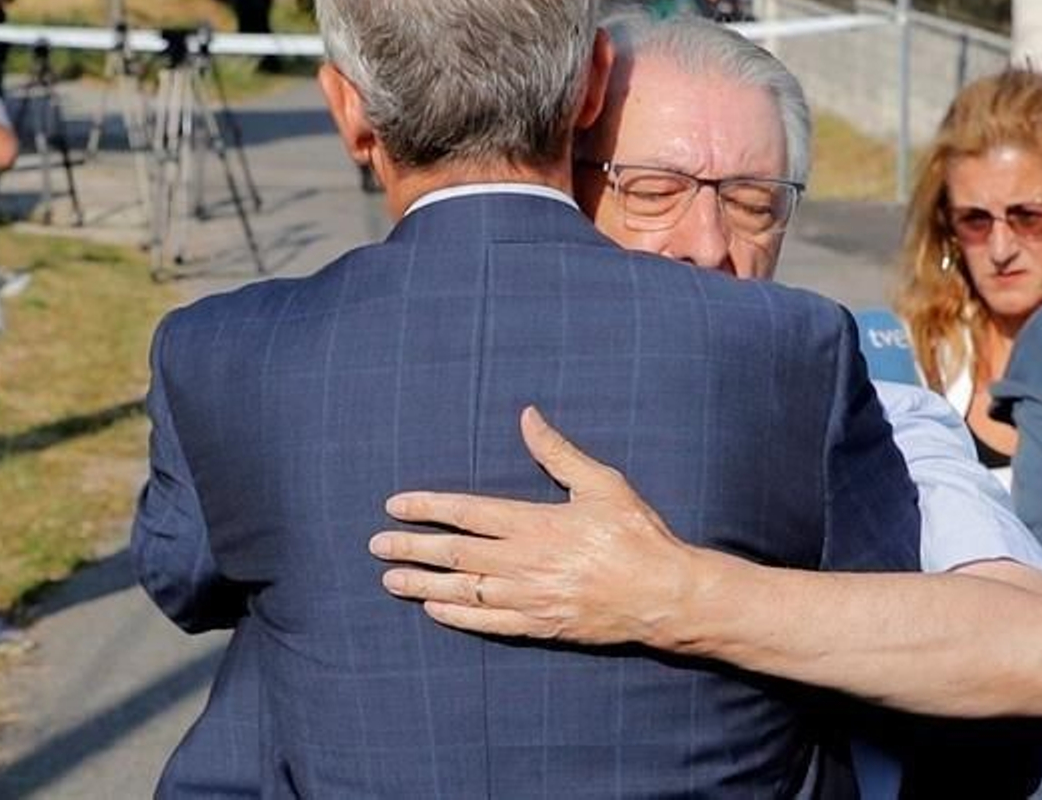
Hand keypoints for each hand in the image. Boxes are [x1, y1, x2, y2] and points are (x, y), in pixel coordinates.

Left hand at [369, 406, 710, 647]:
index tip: (394, 506)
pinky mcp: (540, 625)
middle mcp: (523, 561)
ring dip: (422, 585)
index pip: (466, 512)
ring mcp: (529, 597)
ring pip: (463, 591)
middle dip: (410, 548)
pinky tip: (434, 611)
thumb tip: (527, 417)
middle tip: (376, 546)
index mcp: (535, 523)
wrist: (665, 594)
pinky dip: (457, 617)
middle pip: (454, 554)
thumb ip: (558, 452)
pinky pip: (487, 623)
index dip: (426, 508)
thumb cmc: (636, 535)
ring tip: (391, 581)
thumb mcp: (601, 483)